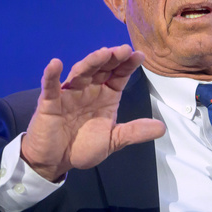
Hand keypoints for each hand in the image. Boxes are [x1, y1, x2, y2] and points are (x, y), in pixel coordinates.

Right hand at [20, 45, 165, 181]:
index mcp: (106, 96)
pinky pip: (50, 86)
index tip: (139, 55)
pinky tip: (55, 64)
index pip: (119, 75)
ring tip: (102, 53)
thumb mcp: (113, 140)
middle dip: (112, 58)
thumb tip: (162, 127)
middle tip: (124, 50)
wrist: (56, 162)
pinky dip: (51, 75)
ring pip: (81, 73)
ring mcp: (69, 94)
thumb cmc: (83, 147)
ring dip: (91, 62)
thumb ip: (134, 132)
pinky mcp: (49, 103)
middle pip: (102, 69)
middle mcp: (89, 90)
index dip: (128, 65)